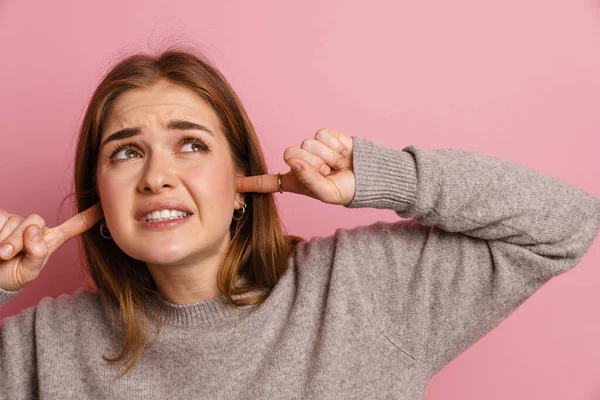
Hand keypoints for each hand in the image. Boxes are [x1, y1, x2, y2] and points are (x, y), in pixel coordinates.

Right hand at [0, 203, 102, 291]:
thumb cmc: (11, 274)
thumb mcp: (29, 271)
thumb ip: (37, 254)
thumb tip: (34, 230)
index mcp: (51, 240)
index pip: (76, 225)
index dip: (91, 215)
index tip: (106, 205)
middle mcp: (36, 227)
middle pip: (35, 221)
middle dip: (19, 240)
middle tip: (6, 255)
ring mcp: (18, 221)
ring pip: (15, 221)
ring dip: (4, 240)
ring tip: (0, 253)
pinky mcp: (1, 216)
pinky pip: (0, 219)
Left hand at [237, 129, 355, 204]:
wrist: (370, 176)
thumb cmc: (347, 189)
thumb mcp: (327, 193)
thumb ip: (308, 179)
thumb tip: (293, 159)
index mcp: (296, 181)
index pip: (269, 182)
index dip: (252, 183)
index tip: (235, 185)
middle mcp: (300, 162)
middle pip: (291, 153)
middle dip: (312, 162)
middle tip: (328, 172)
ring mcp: (312, 148)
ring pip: (308, 143)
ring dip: (327, 156)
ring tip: (338, 165)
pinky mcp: (325, 136)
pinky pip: (323, 135)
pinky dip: (335, 145)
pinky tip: (343, 153)